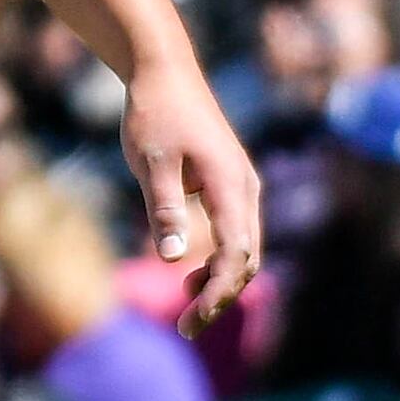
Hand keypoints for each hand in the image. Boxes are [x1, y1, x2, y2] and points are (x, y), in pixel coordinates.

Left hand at [123, 59, 262, 335]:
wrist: (163, 72)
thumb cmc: (154, 113)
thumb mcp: (152, 163)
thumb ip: (164, 210)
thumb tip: (171, 259)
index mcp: (231, 186)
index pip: (235, 254)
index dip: (217, 292)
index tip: (192, 319)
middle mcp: (245, 189)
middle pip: (247, 258)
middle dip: (220, 296)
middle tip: (186, 328)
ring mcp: (240, 186)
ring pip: (244, 248)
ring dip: (220, 281)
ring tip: (186, 307)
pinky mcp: (229, 184)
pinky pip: (235, 232)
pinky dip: (218, 260)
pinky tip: (189, 273)